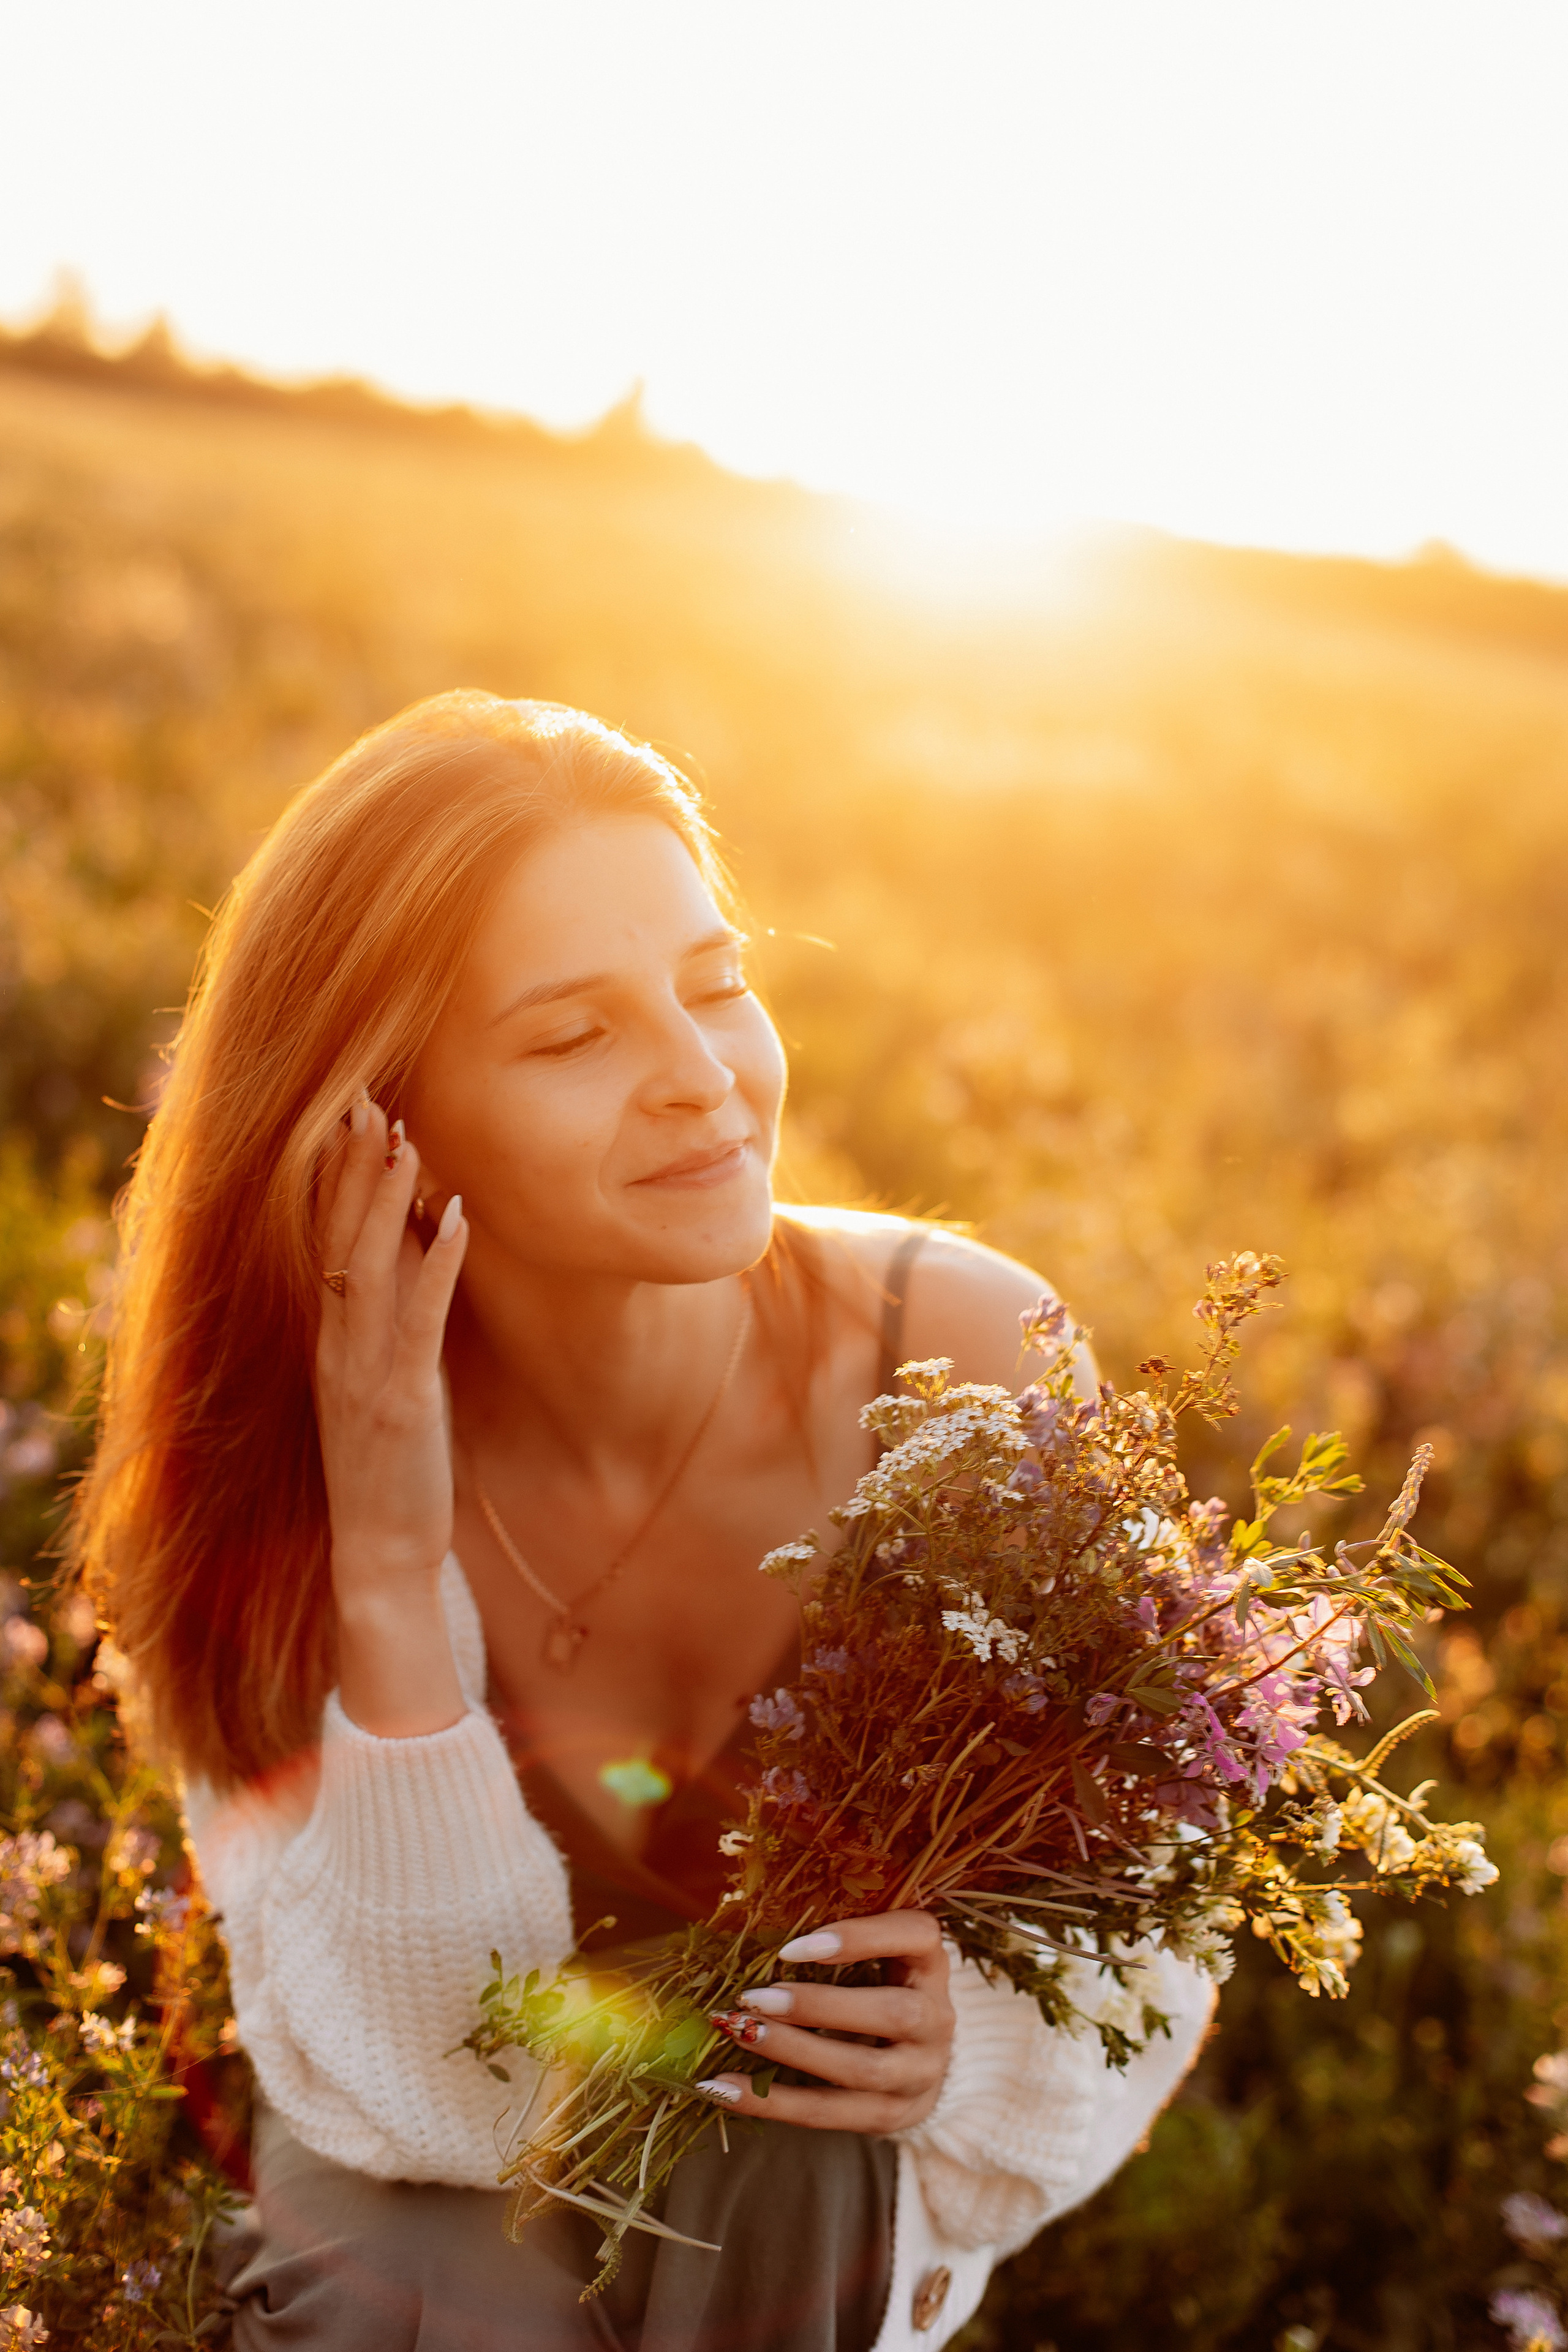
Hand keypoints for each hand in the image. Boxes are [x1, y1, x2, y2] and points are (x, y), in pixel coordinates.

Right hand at [315, 1096, 468, 1733]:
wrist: (379, 1551)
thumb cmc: (390, 1461)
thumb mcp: (386, 1374)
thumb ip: (392, 1312)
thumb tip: (418, 1240)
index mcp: (330, 1338)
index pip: (322, 1238)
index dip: (330, 1174)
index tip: (344, 1110)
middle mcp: (336, 1345)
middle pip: (335, 1237)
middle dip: (346, 1167)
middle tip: (361, 1097)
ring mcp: (364, 1371)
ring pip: (366, 1267)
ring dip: (383, 1199)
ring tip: (402, 1136)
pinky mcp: (402, 1400)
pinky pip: (417, 1319)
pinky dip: (438, 1262)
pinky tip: (457, 1215)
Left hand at [699, 1909, 953, 2134]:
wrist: (923, 2063)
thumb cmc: (883, 1987)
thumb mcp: (880, 1954)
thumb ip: (844, 1938)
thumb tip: (757, 1925)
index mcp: (931, 1964)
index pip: (916, 1935)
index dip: (860, 1937)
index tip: (793, 1947)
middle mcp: (936, 2020)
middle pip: (893, 2014)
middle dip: (819, 2006)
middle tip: (755, 1998)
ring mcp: (918, 2075)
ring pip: (861, 2069)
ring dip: (793, 2052)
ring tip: (739, 2033)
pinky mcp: (889, 2116)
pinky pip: (828, 2113)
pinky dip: (771, 2102)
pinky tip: (724, 2089)